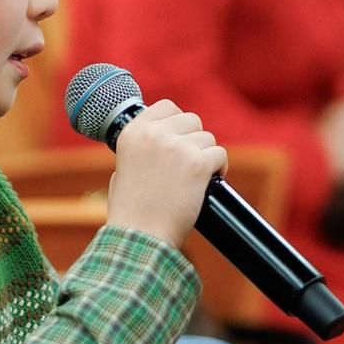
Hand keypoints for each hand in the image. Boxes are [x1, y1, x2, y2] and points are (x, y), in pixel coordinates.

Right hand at [105, 99, 228, 248]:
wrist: (141, 237)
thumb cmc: (131, 212)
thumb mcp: (123, 169)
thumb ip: (141, 149)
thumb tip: (161, 138)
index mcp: (132, 132)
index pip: (166, 106)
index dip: (177, 122)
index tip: (179, 138)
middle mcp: (153, 134)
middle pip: (191, 119)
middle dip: (194, 140)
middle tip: (188, 164)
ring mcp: (176, 147)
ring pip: (207, 138)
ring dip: (206, 157)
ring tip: (195, 179)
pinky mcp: (197, 164)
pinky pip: (220, 155)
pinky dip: (219, 170)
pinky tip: (208, 184)